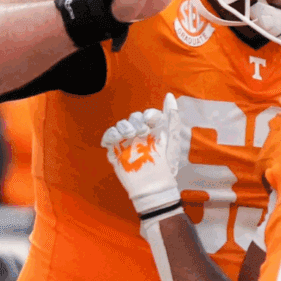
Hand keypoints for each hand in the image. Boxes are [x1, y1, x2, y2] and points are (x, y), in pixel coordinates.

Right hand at [101, 93, 185, 214]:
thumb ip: (172, 117)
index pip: (149, 115)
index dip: (149, 114)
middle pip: (134, 118)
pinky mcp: (116, 151)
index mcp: (156, 132)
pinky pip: (109, 136)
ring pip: (121, 124)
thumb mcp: (171, 139)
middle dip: (137, 121)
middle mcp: (141, 136)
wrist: (152, 185)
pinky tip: (117, 139)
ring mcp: (128, 143)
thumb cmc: (164, 164)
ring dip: (125, 126)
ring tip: (131, 135)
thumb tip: (170, 96)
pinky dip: (110, 134)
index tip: (151, 120)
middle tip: (142, 132)